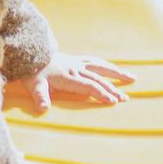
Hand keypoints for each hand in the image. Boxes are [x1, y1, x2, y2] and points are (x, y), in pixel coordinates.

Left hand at [7, 53, 136, 112]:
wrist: (30, 55)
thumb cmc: (32, 73)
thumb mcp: (33, 86)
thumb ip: (40, 97)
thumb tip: (42, 108)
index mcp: (68, 77)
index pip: (89, 85)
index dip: (101, 93)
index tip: (113, 101)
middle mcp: (76, 69)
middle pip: (99, 79)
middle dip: (113, 89)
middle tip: (126, 99)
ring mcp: (77, 63)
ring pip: (101, 67)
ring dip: (116, 73)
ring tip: (132, 78)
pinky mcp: (75, 60)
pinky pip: (95, 61)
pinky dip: (106, 65)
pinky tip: (113, 69)